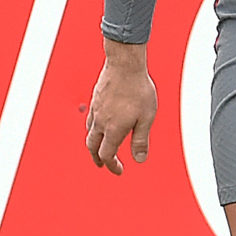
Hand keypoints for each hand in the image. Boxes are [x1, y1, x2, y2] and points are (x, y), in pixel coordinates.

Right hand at [85, 45, 157, 174]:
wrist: (124, 64)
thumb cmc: (138, 90)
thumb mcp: (146, 118)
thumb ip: (141, 140)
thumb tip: (139, 159)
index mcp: (113, 130)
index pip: (107, 155)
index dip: (112, 166)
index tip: (119, 171)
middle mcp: (100, 122)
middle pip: (92, 146)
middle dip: (97, 158)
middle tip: (102, 164)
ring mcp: (95, 109)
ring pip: (89, 132)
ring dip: (93, 144)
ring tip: (100, 146)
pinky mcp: (95, 99)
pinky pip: (90, 119)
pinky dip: (93, 128)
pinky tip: (100, 124)